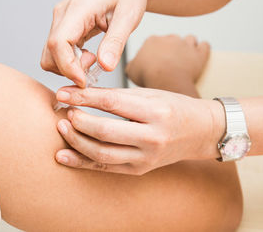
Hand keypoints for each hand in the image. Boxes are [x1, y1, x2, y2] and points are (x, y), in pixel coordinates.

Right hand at [41, 0, 151, 86]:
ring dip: (69, 67)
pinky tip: (89, 56)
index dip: (68, 67)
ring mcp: (61, 20)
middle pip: (50, 54)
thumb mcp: (129, 16)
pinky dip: (71, 61)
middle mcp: (63, 14)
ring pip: (50, 55)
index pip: (58, 43)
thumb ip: (115, 42)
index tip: (85, 80)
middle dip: (69, 70)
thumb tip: (104, 66)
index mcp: (77, 9)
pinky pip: (58, 51)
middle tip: (94, 68)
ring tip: (93, 60)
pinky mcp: (64, 26)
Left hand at [54, 87, 223, 174]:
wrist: (200, 132)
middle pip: (104, 131)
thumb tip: (79, 94)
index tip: (63, 93)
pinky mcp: (139, 170)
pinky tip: (63, 156)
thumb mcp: (150, 94)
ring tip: (61, 128)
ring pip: (102, 153)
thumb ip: (116, 96)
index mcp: (155, 111)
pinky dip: (82, 162)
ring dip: (76, 142)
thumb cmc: (174, 107)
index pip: (111, 102)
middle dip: (77, 121)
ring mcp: (146, 157)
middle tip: (62, 112)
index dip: (83, 97)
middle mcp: (152, 137)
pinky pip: (106, 168)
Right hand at [126, 35, 209, 87]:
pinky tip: (199, 54)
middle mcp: (170, 38)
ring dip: (188, 46)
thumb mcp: (131, 71)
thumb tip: (131, 65)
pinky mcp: (199, 53)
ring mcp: (186, 44)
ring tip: (185, 57)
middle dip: (171, 48)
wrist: (166, 81)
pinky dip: (202, 49)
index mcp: (152, 40)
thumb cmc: (148, 76)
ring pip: (189, 39)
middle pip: (172, 39)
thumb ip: (131, 65)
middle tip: (169, 62)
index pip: (154, 42)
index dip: (154, 52)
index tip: (154, 61)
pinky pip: (204, 46)